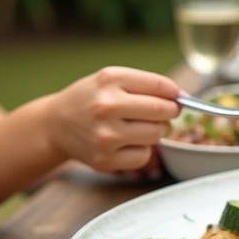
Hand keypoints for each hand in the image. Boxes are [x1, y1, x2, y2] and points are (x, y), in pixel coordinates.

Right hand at [44, 67, 180, 172]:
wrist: (55, 124)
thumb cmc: (91, 98)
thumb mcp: (112, 79)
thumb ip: (147, 84)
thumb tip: (183, 97)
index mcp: (110, 80)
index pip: (161, 86)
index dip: (175, 94)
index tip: (177, 98)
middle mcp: (106, 106)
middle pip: (163, 111)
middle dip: (169, 112)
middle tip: (161, 113)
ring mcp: (105, 135)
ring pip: (157, 134)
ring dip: (155, 131)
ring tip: (138, 126)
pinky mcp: (104, 159)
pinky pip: (144, 155)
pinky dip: (141, 150)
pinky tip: (126, 142)